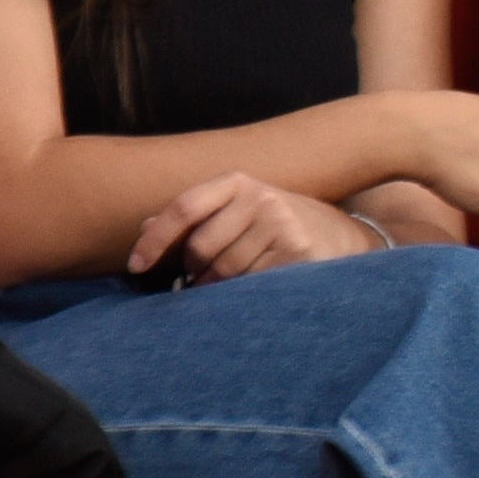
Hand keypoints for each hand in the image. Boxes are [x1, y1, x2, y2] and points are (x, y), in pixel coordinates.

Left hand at [129, 172, 378, 283]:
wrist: (342, 237)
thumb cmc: (279, 226)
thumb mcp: (239, 211)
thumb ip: (197, 217)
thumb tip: (143, 227)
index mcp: (238, 182)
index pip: (184, 208)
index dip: (155, 240)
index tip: (136, 266)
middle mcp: (260, 197)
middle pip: (200, 248)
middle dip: (195, 272)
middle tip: (205, 280)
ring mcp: (281, 222)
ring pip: (224, 271)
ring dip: (219, 287)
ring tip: (236, 282)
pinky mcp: (297, 251)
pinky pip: (250, 284)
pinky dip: (244, 294)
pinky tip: (258, 288)